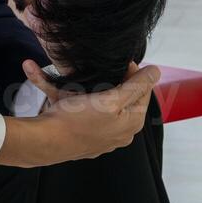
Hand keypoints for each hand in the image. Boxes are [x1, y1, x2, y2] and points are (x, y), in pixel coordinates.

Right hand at [20, 60, 160, 163]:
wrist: (45, 141)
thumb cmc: (78, 120)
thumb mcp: (112, 99)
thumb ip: (136, 85)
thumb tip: (156, 71)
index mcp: (132, 122)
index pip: (143, 91)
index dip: (134, 73)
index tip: (120, 61)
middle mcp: (120, 132)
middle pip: (122, 98)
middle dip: (112, 80)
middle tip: (101, 67)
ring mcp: (101, 135)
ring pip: (98, 102)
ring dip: (85, 85)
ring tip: (77, 72)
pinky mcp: (82, 135)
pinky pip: (78, 109)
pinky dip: (66, 94)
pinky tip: (50, 80)